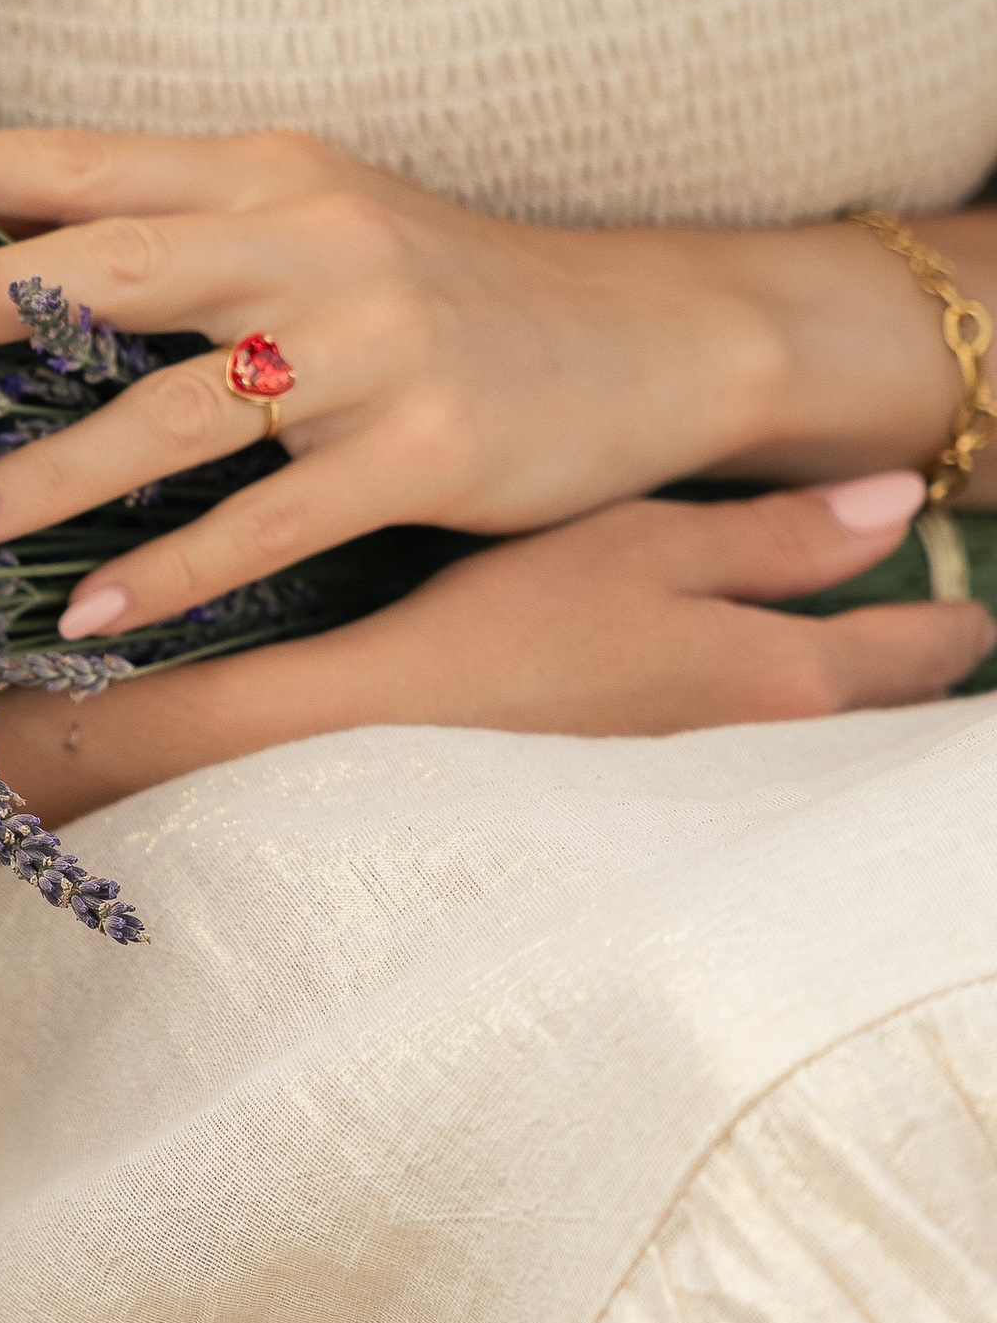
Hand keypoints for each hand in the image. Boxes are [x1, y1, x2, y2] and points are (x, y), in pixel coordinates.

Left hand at [0, 126, 813, 639]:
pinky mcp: (419, 453)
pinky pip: (268, 521)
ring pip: (175, 412)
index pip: (87, 161)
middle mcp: (311, 245)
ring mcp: (368, 351)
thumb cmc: (448, 284)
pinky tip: (92, 616)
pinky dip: (173, 573)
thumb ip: (189, 225)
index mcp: (269, 172)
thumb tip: (16, 248)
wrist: (651, 334)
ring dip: (46, 477)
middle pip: (113, 265)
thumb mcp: (323, 216)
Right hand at [324, 477, 991, 736]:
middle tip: (940, 650)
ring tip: (863, 687)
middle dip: (916, 685)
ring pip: (825, 756)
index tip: (976, 616)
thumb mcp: (647, 543)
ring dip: (853, 721)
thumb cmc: (512, 629)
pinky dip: (787, 750)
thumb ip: (778, 534)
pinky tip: (746, 729)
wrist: (385, 745)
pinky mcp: (654, 817)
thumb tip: (901, 505)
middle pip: (883, 724)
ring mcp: (711, 796)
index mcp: (787, 677)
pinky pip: (765, 781)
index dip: (955, 626)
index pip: (919, 653)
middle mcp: (768, 755)